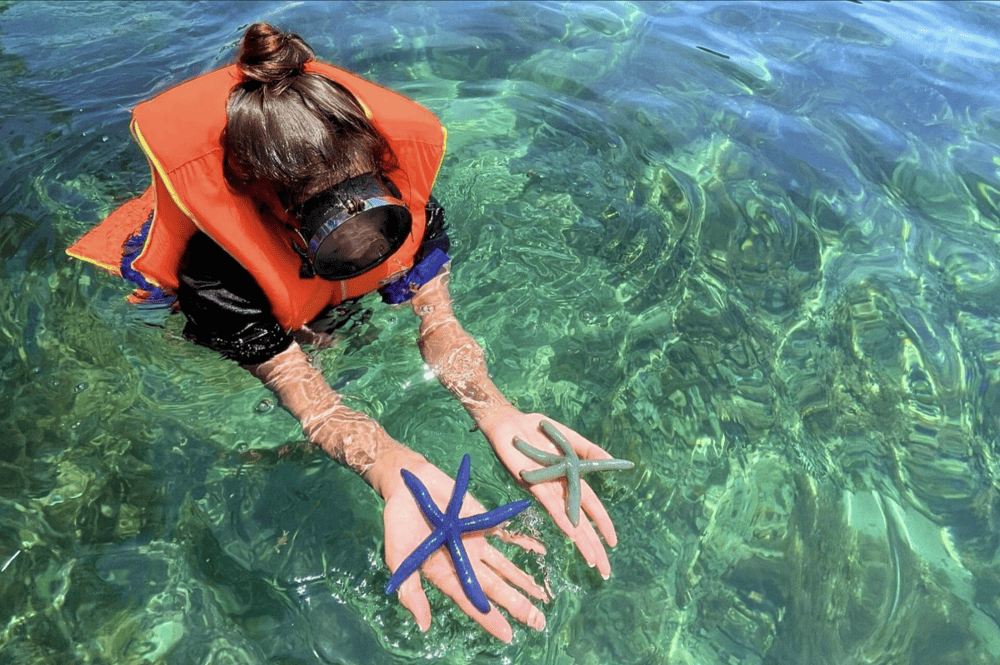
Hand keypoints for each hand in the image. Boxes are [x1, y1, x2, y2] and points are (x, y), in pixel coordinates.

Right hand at [381, 459, 547, 641]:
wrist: (408, 486)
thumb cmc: (399, 523)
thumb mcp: (399, 558)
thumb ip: (411, 590)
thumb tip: (424, 625)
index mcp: (445, 575)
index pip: (472, 601)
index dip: (489, 619)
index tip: (508, 635)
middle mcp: (464, 563)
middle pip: (494, 588)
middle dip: (516, 606)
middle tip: (538, 623)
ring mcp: (476, 543)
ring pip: (504, 567)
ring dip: (523, 582)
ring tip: (542, 598)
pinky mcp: (482, 523)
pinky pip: (507, 536)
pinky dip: (524, 543)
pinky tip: (540, 552)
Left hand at [480, 409, 621, 578]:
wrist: (509, 423)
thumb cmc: (537, 430)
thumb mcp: (569, 438)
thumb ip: (589, 449)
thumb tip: (614, 459)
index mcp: (570, 479)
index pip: (591, 507)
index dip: (602, 525)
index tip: (613, 544)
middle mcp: (560, 489)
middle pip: (581, 522)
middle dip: (593, 546)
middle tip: (605, 570)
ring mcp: (547, 488)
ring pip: (568, 520)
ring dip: (581, 541)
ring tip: (592, 561)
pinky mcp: (532, 483)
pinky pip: (551, 504)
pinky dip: (563, 518)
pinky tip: (572, 533)